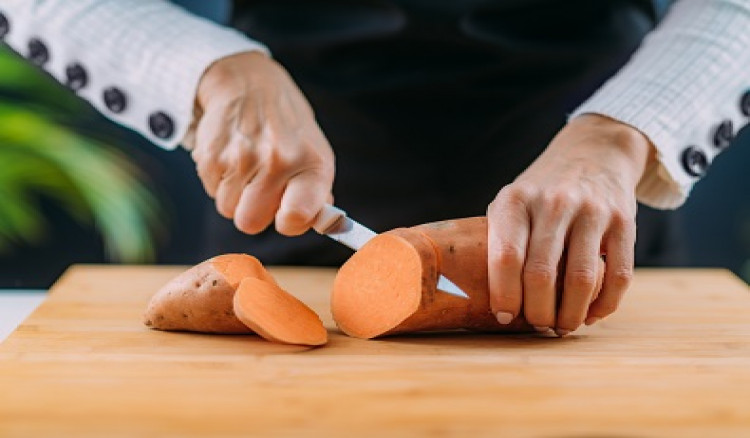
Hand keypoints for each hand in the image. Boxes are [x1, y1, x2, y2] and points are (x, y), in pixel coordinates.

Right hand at [185, 51, 334, 235]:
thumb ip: (317, 192)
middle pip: (250, 223)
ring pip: (227, 209)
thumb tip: (320, 223)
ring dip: (235, 195)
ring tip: (247, 166)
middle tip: (261, 187)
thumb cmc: (287, 126)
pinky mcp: (212, 156)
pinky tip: (232, 156)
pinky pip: (211, 191)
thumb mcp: (315, 152)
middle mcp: (278, 161)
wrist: (249, 83)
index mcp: (311, 164)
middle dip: (254, 210)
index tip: (287, 214)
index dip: (289, 223)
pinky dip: (219, 180)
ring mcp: (241, 158)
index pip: (297, 217)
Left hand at [487, 114, 654, 335]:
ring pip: (582, 280)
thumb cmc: (541, 191)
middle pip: (542, 275)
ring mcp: (592, 211)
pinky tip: (591, 314)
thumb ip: (501, 243)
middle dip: (538, 313)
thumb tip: (499, 307)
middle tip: (538, 326)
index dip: (505, 296)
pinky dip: (604, 305)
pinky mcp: (624, 221)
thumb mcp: (511, 202)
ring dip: (571, 315)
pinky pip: (619, 275)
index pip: (507, 258)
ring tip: (562, 327)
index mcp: (516, 200)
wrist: (593, 151)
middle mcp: (553, 203)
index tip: (506, 316)